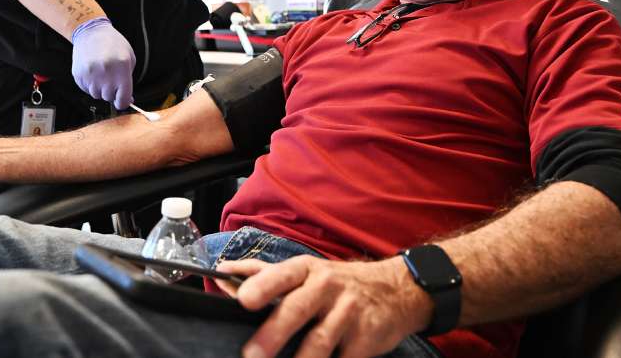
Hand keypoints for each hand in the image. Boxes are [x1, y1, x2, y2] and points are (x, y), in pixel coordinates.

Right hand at [71, 16, 135, 109]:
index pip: (123, 99)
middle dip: (112, 91)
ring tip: (101, 72)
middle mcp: (105, 75)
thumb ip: (129, 80)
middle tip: (111, 78)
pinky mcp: (79, 76)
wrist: (91, 32)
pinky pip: (86, 89)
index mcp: (121, 70)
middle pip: (109, 98)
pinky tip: (93, 71)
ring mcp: (90, 76)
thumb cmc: (113, 44)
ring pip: (96, 95)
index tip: (123, 101)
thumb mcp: (129, 58)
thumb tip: (127, 99)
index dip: (124, 102)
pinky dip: (90, 84)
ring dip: (100, 88)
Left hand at [216, 256, 431, 357]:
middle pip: (297, 309)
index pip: (281, 275)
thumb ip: (263, 274)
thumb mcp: (305, 271)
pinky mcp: (365, 339)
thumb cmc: (338, 284)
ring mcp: (348, 313)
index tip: (244, 299)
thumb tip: (222, 273)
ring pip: (319, 341)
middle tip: (252, 355)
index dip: (262, 286)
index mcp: (306, 270)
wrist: (398, 291)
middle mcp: (327, 288)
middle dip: (274, 333)